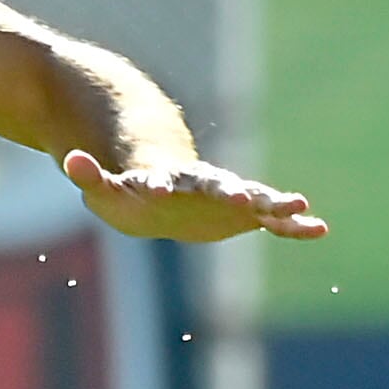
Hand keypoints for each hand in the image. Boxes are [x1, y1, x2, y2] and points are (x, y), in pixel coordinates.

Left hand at [66, 149, 323, 243]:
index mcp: (168, 179)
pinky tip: (319, 228)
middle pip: (219, 187)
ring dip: (274, 205)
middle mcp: (203, 185)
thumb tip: (69, 159)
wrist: (156, 187)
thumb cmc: (126, 189)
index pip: (165, 180)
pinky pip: (272, 221)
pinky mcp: (242, 215)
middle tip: (249, 199)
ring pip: (254, 200)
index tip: (164, 190)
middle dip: (232, 193)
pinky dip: (292, 225)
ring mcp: (227, 198)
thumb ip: (89, 175)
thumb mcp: (104, 188)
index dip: (163, 184)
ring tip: (303, 206)